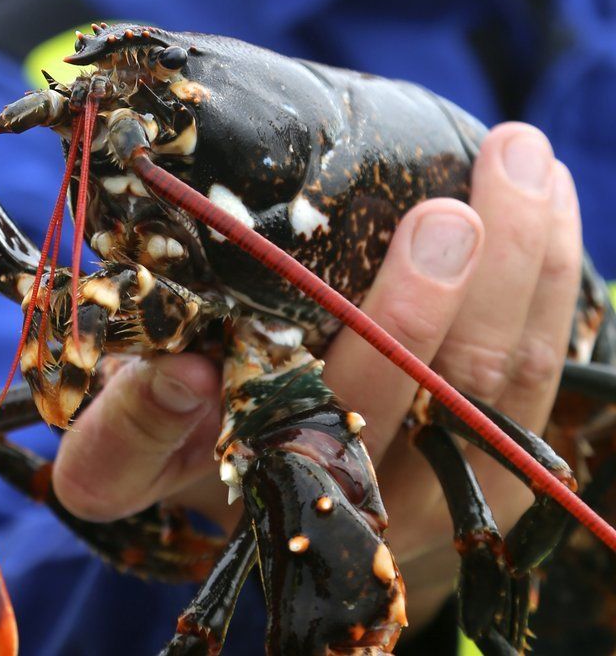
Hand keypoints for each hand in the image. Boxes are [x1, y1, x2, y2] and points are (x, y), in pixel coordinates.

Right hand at [51, 122, 581, 630]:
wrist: (255, 490)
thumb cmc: (174, 448)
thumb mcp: (121, 454)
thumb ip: (132, 421)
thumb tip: (185, 373)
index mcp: (274, 494)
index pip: (318, 435)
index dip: (371, 338)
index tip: (419, 235)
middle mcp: (375, 510)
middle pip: (438, 401)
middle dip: (449, 298)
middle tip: (451, 208)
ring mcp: (442, 490)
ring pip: (506, 383)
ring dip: (525, 270)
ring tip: (521, 161)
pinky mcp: (484, 463)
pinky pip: (538, 377)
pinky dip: (551, 286)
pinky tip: (548, 200)